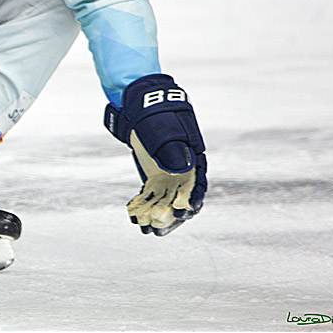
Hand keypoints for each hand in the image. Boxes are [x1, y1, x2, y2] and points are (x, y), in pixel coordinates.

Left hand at [105, 74, 206, 235]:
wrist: (141, 105)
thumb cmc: (155, 115)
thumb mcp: (163, 129)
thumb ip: (172, 148)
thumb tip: (180, 170)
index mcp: (193, 159)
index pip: (198, 185)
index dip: (192, 200)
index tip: (183, 212)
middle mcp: (184, 171)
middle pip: (182, 197)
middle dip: (171, 214)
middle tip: (158, 227)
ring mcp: (169, 174)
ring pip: (165, 199)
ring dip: (157, 214)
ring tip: (145, 227)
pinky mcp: (155, 175)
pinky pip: (152, 194)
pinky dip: (145, 204)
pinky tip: (134, 214)